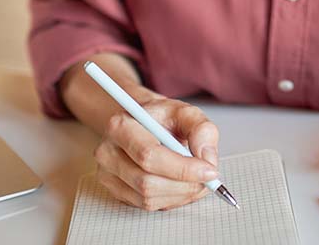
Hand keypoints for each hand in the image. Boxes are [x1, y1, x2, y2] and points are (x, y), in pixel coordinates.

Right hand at [93, 91, 220, 210]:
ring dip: (180, 195)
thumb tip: (207, 159)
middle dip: (185, 185)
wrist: (144, 123)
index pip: (149, 155)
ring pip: (148, 198)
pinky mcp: (114, 190)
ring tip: (196, 181)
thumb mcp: (186, 113)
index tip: (210, 171)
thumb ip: (202, 130)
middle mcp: (108, 151)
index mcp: (121, 125)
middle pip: (147, 182)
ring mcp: (108, 174)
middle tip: (208, 181)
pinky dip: (170, 200)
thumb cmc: (162, 118)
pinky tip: (180, 185)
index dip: (183, 168)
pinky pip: (145, 206)